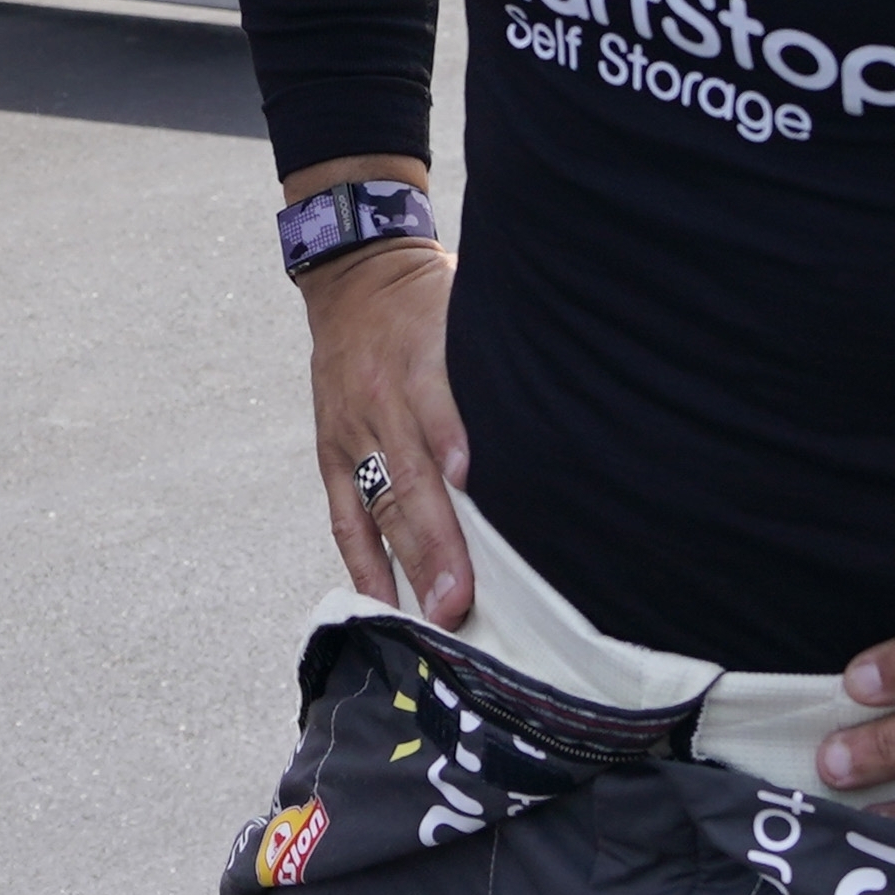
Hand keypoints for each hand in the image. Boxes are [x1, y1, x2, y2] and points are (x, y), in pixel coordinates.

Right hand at [305, 237, 469, 623]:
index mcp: (419, 359)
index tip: (472, 484)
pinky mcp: (331, 453)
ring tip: (435, 616)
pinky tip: (381, 605)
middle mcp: (381, 401)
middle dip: (436, 541)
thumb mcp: (466, 308)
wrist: (354, 278)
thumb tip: (563, 401)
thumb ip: (500, 356)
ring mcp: (351, 432)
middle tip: (461, 600)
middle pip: (409, 476)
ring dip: (407, 564)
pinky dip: (362, 564)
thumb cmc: (429, 299)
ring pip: (379, 506)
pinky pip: (344, 517)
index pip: (436, 406)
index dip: (452, 443)